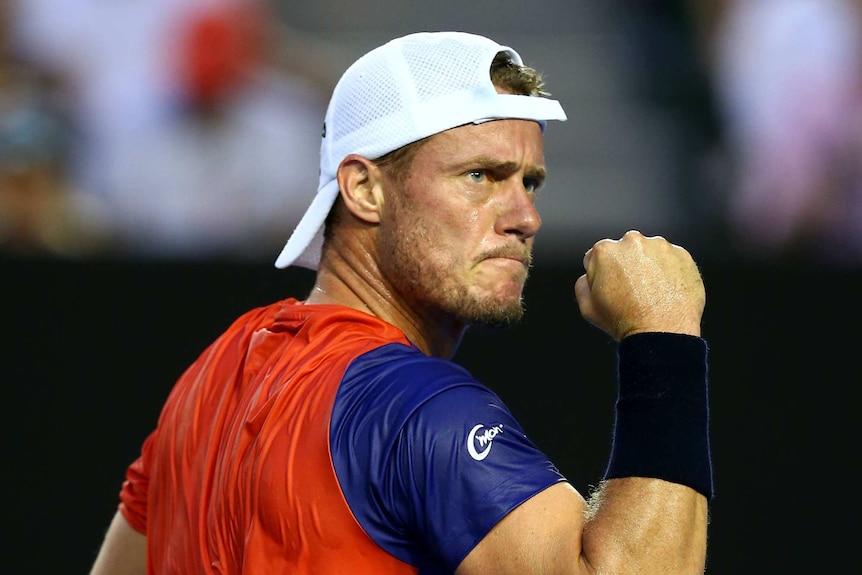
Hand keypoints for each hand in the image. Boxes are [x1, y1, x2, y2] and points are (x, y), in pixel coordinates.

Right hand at [574, 230, 704, 340]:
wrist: (662, 333)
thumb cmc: (626, 321)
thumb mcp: (588, 308)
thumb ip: (582, 284)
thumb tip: (588, 276)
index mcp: (605, 251)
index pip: (599, 256)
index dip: (603, 274)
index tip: (613, 288)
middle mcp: (632, 241)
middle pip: (626, 251)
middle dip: (627, 266)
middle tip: (633, 291)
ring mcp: (660, 246)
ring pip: (650, 253)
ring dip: (650, 266)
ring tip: (652, 293)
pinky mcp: (683, 255)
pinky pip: (672, 259)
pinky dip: (670, 271)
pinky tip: (667, 291)